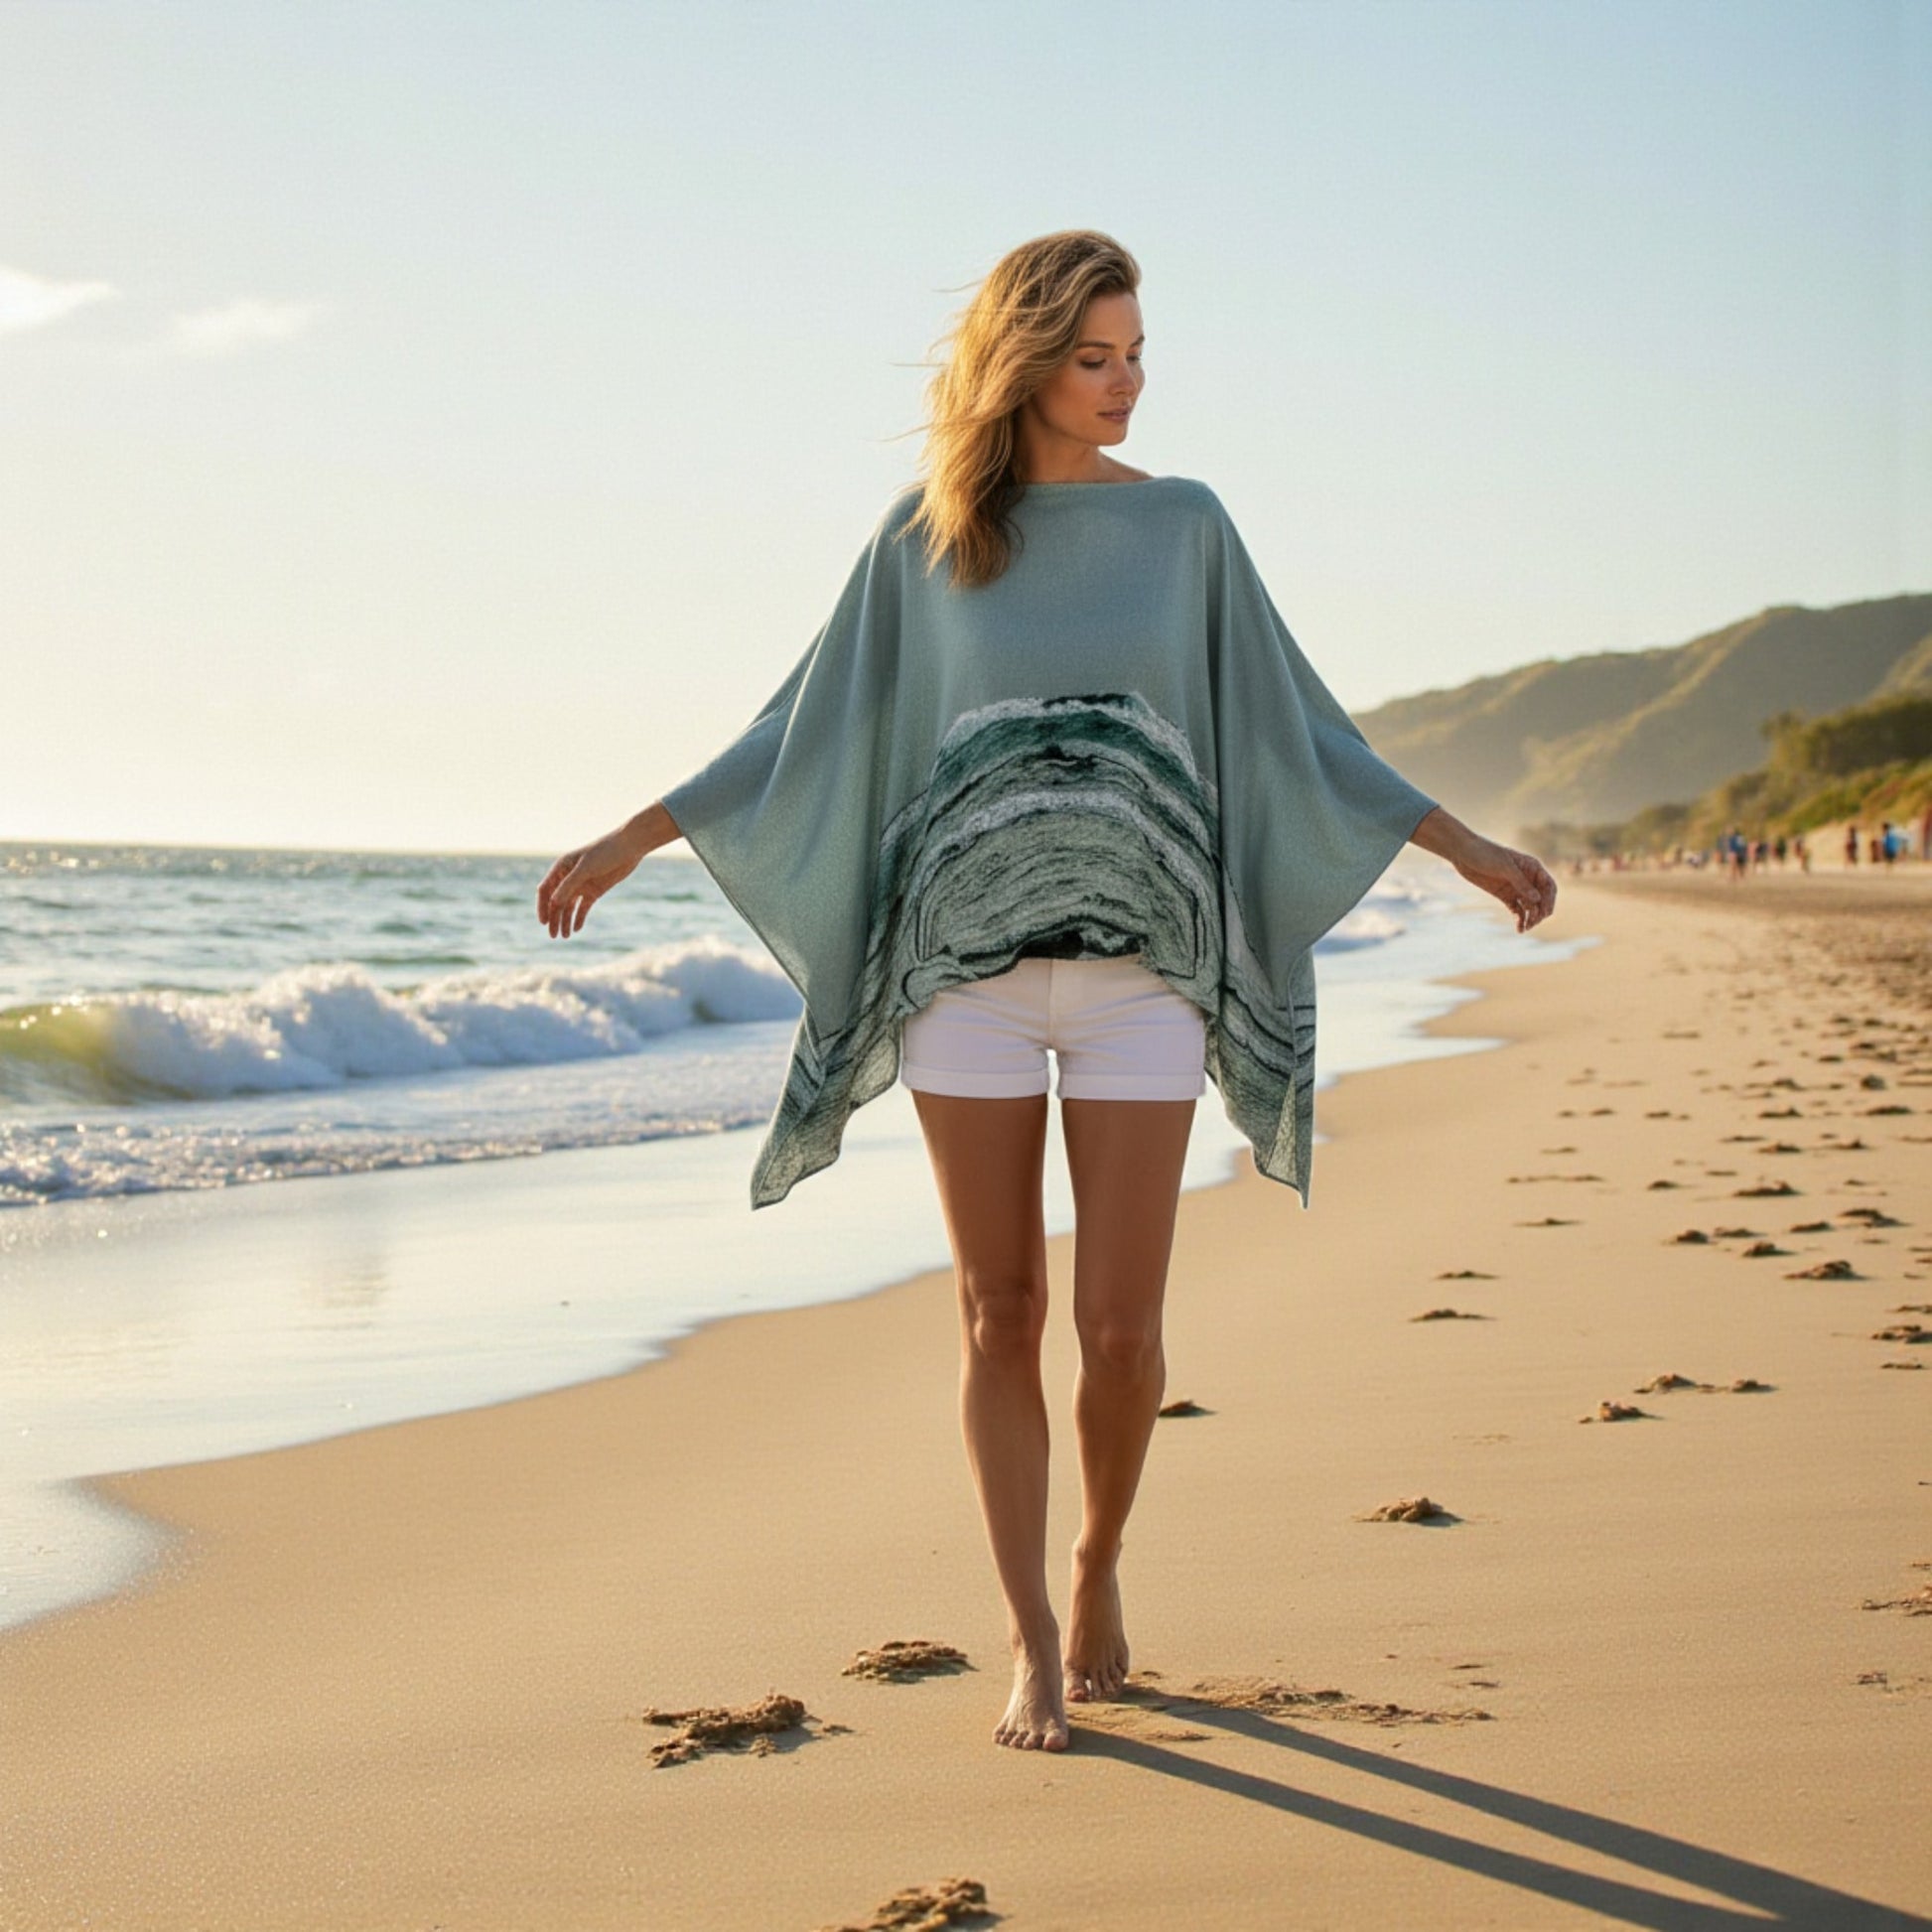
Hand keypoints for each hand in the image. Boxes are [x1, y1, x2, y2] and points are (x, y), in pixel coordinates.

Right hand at [536, 820, 648, 937]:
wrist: (629, 848)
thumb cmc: (605, 852)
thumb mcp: (585, 868)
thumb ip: (569, 885)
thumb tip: (553, 903)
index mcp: (561, 868)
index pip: (546, 890)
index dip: (543, 907)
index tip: (544, 922)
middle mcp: (569, 877)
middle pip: (556, 901)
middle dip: (554, 918)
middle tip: (553, 935)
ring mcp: (582, 885)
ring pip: (569, 906)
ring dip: (565, 921)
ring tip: (564, 937)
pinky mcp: (594, 891)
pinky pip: (583, 907)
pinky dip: (579, 918)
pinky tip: (576, 929)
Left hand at [1449, 832, 1557, 932]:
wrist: (1463, 853)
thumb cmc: (1485, 853)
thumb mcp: (1504, 867)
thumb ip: (1520, 882)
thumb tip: (1537, 899)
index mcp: (1532, 867)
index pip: (1548, 886)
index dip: (1549, 900)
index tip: (1544, 912)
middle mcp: (1527, 878)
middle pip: (1541, 899)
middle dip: (1540, 912)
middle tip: (1533, 922)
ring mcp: (1516, 888)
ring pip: (1530, 907)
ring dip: (1531, 918)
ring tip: (1526, 928)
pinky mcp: (1505, 895)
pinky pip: (1517, 910)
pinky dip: (1519, 919)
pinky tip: (1520, 929)